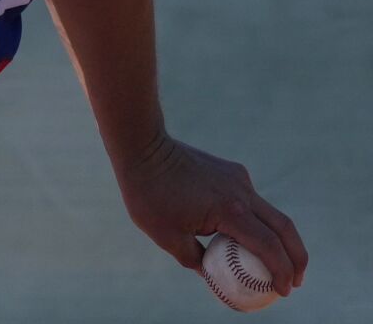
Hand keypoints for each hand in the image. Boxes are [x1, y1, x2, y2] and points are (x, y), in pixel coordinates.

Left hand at [114, 132, 307, 296]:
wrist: (142, 146)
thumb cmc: (149, 193)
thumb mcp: (166, 237)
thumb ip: (193, 259)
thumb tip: (210, 275)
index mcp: (229, 210)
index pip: (269, 246)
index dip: (281, 272)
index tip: (284, 290)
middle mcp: (241, 192)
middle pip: (284, 228)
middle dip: (296, 257)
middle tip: (295, 281)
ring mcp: (238, 178)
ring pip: (271, 212)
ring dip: (280, 239)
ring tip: (276, 262)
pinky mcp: (231, 170)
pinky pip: (251, 199)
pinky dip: (258, 220)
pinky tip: (243, 232)